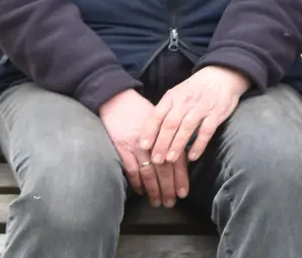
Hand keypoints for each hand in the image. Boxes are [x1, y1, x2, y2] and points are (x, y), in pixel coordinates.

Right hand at [98, 89, 177, 204]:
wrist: (117, 99)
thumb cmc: (140, 110)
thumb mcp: (159, 119)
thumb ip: (168, 137)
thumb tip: (178, 157)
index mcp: (164, 133)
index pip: (176, 159)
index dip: (181, 177)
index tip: (183, 192)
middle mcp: (153, 141)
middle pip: (163, 169)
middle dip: (168, 188)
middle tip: (171, 203)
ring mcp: (136, 145)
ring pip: (148, 173)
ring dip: (154, 190)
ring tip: (157, 202)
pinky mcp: (121, 148)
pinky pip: (131, 170)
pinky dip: (137, 183)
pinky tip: (141, 192)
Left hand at [141, 66, 250, 202]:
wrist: (221, 75)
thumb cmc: (195, 89)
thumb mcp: (177, 93)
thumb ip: (166, 110)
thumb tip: (150, 132)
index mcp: (172, 96)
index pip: (157, 114)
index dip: (149, 131)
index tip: (143, 146)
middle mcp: (185, 101)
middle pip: (170, 124)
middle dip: (161, 143)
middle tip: (155, 160)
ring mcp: (201, 107)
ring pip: (186, 128)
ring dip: (177, 145)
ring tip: (170, 160)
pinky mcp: (216, 113)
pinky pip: (206, 131)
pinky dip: (199, 145)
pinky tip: (192, 157)